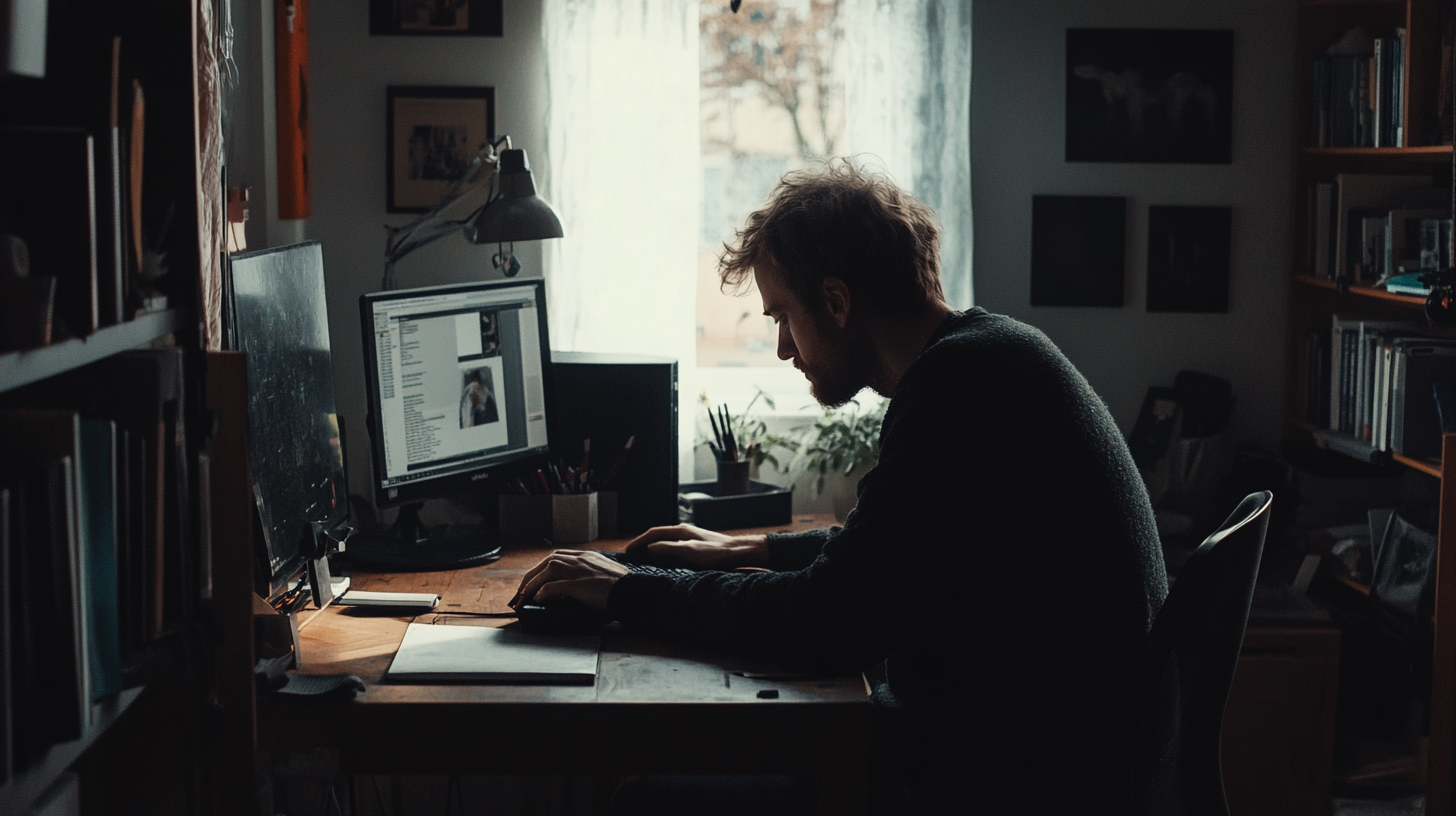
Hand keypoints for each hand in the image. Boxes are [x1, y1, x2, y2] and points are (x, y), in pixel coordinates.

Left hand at [509, 550, 628, 609]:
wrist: (633, 590)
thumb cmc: (623, 586)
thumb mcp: (604, 574)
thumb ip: (589, 574)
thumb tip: (576, 587)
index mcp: (586, 556)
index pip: (556, 557)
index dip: (541, 569)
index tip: (534, 579)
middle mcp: (580, 560)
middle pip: (547, 562)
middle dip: (530, 576)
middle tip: (521, 591)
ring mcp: (579, 571)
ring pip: (546, 572)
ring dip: (531, 584)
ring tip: (524, 597)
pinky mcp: (578, 584)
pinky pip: (553, 586)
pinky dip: (543, 592)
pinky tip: (538, 599)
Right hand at [624, 523, 769, 568]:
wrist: (739, 552)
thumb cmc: (717, 552)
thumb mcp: (691, 552)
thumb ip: (670, 548)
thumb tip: (650, 548)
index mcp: (681, 531)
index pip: (653, 533)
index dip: (639, 541)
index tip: (628, 551)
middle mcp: (684, 531)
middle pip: (658, 535)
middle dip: (643, 543)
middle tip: (631, 555)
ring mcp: (690, 537)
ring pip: (665, 541)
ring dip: (652, 548)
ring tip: (643, 558)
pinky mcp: (696, 545)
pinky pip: (674, 546)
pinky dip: (663, 552)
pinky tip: (665, 560)